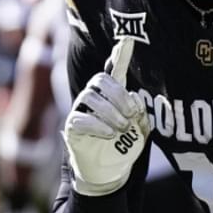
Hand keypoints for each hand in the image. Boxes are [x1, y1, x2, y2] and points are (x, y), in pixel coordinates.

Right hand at [62, 38, 148, 195]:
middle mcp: (94, 98)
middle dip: (119, 95)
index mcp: (112, 95)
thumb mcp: (139, 129)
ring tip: (122, 129)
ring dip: (111, 113)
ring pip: (91, 99)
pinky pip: (81, 119)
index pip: (114, 70)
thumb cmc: (124, 148)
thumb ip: (139, 112)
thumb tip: (135, 97)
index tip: (127, 40)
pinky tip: (110, 134)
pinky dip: (99, 126)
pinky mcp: (72, 128)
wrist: (109, 172)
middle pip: (100, 80)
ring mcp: (81, 111)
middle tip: (131, 114)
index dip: (120, 55)